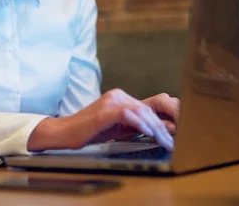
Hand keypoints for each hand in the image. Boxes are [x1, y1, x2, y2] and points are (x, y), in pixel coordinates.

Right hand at [27, 89, 173, 151]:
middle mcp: (118, 96)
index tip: (173, 136)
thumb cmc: (89, 132)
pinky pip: (127, 115)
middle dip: (162, 127)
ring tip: (164, 142)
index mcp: (121, 98)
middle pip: (147, 109)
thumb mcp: (118, 129)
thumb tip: (160, 131)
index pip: (148, 108)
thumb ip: (136, 127)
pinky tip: (149, 133)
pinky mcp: (105, 111)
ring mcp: (111, 102)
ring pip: (140, 111)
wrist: (65, 132)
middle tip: (171, 142)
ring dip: (155, 128)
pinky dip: (140, 124)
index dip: (162, 121)